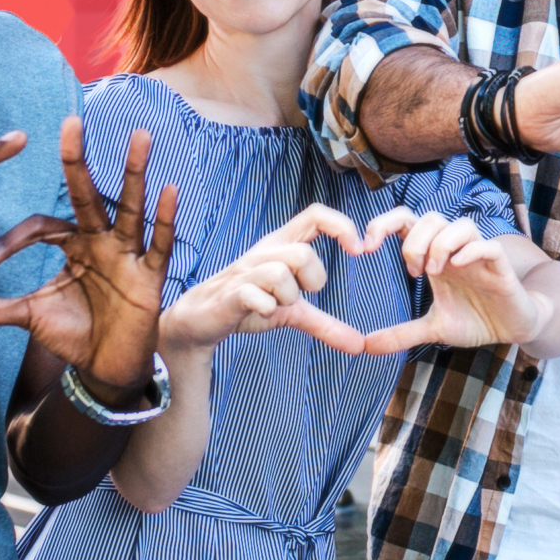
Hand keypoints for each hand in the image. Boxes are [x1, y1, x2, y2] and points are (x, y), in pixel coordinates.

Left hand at [0, 118, 177, 397]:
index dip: (9, 241)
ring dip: (134, 173)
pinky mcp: (150, 276)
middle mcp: (101, 241)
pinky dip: (165, 219)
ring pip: (131, 207)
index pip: (40, 227)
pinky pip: (159, 243)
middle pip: (88, 195)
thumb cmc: (73, 333)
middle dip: (78, 161)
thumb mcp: (26, 316)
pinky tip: (169, 190)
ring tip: (139, 137)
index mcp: (72, 246)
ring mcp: (128, 255)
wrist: (107, 369)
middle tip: (70, 121)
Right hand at [159, 204, 368, 355]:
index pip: (316, 214)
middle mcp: (265, 252)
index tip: (359, 250)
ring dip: (288, 298)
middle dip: (313, 281)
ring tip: (277, 306)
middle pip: (303, 253)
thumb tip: (359, 345)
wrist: (200, 319)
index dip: (342, 226)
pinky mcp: (230, 293)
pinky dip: (266, 308)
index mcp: (282, 245)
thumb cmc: (248, 304)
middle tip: (302, 296)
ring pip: (280, 273)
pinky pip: (255, 294)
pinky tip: (262, 312)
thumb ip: (325, 324)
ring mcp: (245, 271)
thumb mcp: (292, 312)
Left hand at [358, 209, 552, 353]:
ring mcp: (479, 255)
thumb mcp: (433, 329)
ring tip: (434, 272)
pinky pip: (488, 245)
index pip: (407, 222)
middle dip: (415, 240)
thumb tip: (366, 346)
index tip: (366, 246)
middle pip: (431, 217)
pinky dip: (471, 251)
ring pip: (460, 224)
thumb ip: (401, 333)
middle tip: (413, 271)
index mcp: (435, 258)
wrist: (512, 329)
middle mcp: (455, 250)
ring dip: (441, 244)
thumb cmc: (475, 320)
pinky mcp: (500, 266)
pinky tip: (458, 267)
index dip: (384, 224)